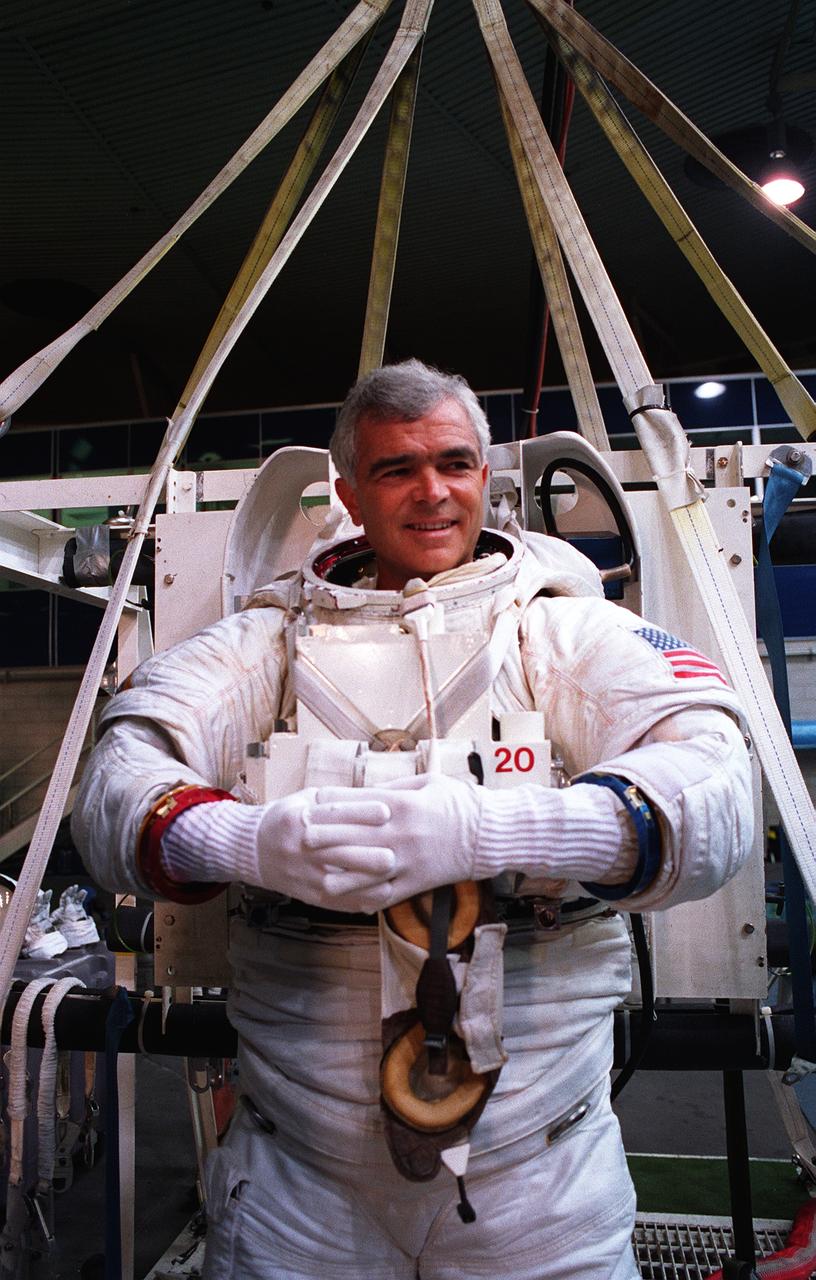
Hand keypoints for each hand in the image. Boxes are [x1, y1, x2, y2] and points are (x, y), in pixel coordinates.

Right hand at [254, 789, 395, 911]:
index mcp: (301, 818)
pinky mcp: (310, 896)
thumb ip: (342, 799)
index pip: (334, 814)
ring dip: (367, 880)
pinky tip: (383, 895)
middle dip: (366, 853)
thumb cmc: (292, 818)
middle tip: (393, 853)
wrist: (255, 849)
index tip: (387, 811)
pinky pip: (338, 902)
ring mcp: (305, 874)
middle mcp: (301, 847)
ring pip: (338, 881)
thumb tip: (382, 792)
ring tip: (393, 875)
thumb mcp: (309, 799)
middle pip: (337, 851)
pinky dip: (361, 900)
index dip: (361, 813)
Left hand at [308, 774, 483, 911]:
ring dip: (337, 873)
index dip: (332, 803)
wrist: (491, 834)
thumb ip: (397, 787)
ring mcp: (407, 861)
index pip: (356, 803)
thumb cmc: (462, 803)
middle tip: (299, 837)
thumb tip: (369, 791)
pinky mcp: (417, 882)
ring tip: (315, 876)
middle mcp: (399, 834)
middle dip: (323, 837)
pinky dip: (367, 898)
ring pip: (363, 871)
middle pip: (351, 836)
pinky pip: (386, 894)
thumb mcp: (429, 783)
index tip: (312, 802)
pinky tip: (350, 900)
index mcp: (402, 805)